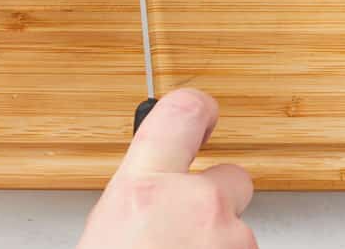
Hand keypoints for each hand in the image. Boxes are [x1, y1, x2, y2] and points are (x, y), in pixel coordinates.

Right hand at [78, 90, 256, 248]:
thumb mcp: (106, 229)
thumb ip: (138, 197)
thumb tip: (152, 194)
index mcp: (145, 189)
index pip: (184, 111)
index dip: (198, 109)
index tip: (204, 112)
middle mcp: (196, 206)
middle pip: (231, 177)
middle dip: (215, 197)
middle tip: (186, 224)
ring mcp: (232, 237)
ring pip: (238, 226)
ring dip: (218, 238)